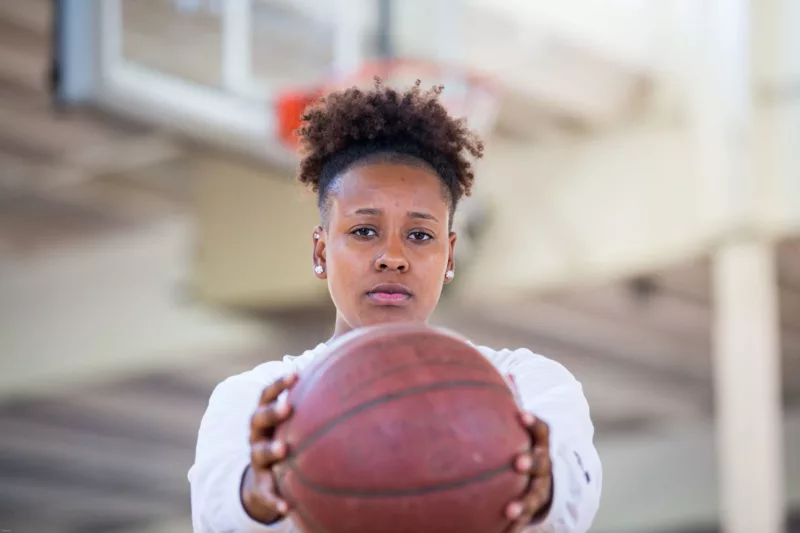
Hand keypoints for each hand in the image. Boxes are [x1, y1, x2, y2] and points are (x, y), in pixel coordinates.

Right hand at [241, 373, 297, 524]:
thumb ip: (310, 405)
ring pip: (260, 453)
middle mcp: (257, 436)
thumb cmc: (284, 442)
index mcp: (265, 418)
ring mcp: (257, 461)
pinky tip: (287, 508)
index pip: (266, 395)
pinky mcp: (260, 486)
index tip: (295, 374)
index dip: (279, 384)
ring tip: (284, 449)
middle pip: (258, 419)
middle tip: (287, 407)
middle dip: (272, 412)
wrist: (262, 483)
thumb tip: (341, 376)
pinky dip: (275, 500)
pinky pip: (266, 494)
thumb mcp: (291, 425)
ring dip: (271, 450)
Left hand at [506, 412, 552, 532]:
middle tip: (518, 463)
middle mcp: (544, 464)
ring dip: (523, 503)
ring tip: (509, 510)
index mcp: (540, 442)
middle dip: (531, 462)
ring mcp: (541, 486)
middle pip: (541, 463)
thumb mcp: (518, 424)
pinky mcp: (533, 505)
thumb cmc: (521, 441)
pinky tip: (502, 532)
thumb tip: (504, 375)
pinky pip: (526, 518)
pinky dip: (514, 526)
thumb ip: (508, 403)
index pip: (541, 429)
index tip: (521, 415)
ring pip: (535, 495)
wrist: (543, 472)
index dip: (533, 422)